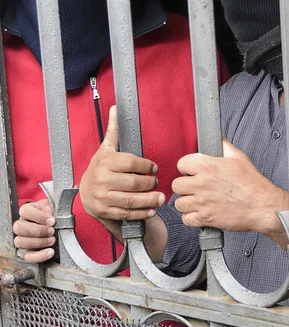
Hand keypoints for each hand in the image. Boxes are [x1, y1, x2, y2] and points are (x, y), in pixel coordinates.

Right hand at [13, 199, 55, 262]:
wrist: (61, 224)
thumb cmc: (56, 215)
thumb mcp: (55, 208)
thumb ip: (53, 210)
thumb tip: (54, 218)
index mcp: (27, 211)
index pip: (24, 211)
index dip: (38, 216)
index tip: (52, 221)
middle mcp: (22, 224)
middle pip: (18, 228)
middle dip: (38, 231)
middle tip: (52, 231)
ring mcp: (23, 238)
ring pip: (20, 242)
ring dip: (38, 242)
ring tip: (52, 240)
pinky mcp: (29, 251)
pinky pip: (28, 256)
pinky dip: (39, 256)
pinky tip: (50, 252)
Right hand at [80, 106, 164, 220]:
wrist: (85, 193)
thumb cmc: (100, 169)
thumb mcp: (105, 149)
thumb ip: (113, 131)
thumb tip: (115, 108)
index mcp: (104, 162)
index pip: (130, 163)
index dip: (146, 166)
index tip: (154, 168)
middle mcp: (101, 180)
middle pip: (133, 183)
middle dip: (150, 184)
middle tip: (157, 183)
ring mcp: (102, 197)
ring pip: (131, 200)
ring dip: (149, 200)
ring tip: (161, 198)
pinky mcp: (105, 211)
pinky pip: (126, 213)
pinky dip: (141, 213)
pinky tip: (152, 210)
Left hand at [173, 138, 287, 232]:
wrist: (263, 206)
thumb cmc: (253, 183)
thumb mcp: (239, 157)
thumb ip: (224, 146)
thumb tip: (217, 138)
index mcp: (207, 166)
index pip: (181, 164)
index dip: (187, 168)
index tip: (193, 172)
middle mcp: (201, 184)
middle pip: (177, 185)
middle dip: (185, 186)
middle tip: (195, 187)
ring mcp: (202, 202)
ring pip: (179, 203)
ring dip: (187, 202)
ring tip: (197, 201)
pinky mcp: (206, 218)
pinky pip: (187, 219)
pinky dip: (191, 217)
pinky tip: (200, 212)